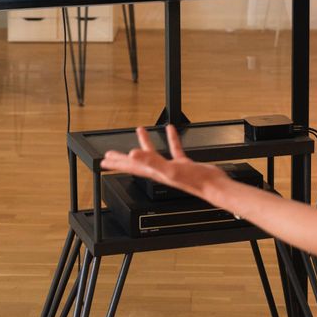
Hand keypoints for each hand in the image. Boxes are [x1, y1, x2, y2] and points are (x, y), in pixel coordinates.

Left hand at [101, 125, 225, 201]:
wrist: (213, 185)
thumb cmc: (193, 181)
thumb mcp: (169, 170)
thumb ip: (151, 162)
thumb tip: (133, 155)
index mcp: (153, 172)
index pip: (130, 166)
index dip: (116, 163)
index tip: (104, 161)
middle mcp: (159, 170)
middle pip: (136, 162)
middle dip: (123, 158)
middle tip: (112, 153)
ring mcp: (171, 167)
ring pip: (153, 154)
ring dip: (145, 143)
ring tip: (141, 131)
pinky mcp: (183, 164)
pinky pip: (174, 149)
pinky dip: (171, 139)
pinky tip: (170, 131)